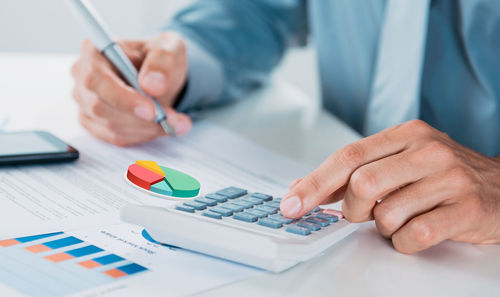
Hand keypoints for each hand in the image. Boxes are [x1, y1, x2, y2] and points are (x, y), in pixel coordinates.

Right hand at [71, 31, 191, 145]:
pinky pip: (116, 137)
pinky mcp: (94, 122)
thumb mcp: (169, 49)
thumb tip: (151, 85)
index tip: (151, 111)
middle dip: (142, 119)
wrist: (161, 76)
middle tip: (173, 120)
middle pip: (102, 107)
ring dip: (147, 129)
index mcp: (95, 51)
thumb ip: (162, 62)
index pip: (97, 79)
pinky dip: (142, 136)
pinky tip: (161, 127)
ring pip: (111, 126)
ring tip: (176, 122)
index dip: (123, 98)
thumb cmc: (159, 58)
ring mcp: (85, 101)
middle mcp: (83, 76)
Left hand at [281, 120, 499, 252]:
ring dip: (383, 227)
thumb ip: (352, 173)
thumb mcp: (398, 161)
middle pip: (361, 184)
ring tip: (400, 218)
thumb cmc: (442, 175)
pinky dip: (403, 242)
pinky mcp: (466, 209)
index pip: (347, 157)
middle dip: (353, 209)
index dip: (313, 184)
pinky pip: (413, 236)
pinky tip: (415, 232)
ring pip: (385, 214)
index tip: (291, 204)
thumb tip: (302, 188)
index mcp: (405, 134)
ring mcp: (450, 179)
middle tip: (363, 213)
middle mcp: (428, 150)